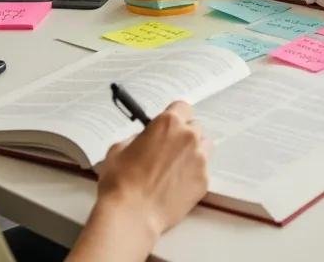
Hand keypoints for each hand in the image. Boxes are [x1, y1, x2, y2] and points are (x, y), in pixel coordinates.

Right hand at [94, 101, 209, 240]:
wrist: (131, 215)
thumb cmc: (120, 183)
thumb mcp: (119, 149)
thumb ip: (138, 137)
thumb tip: (145, 139)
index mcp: (168, 123)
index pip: (182, 108)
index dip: (175, 117)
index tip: (170, 126)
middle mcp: (188, 136)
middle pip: (195, 127)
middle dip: (184, 135)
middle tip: (170, 150)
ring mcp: (199, 158)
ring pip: (204, 147)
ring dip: (194, 152)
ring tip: (176, 168)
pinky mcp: (204, 180)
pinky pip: (203, 171)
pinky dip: (193, 175)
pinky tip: (176, 186)